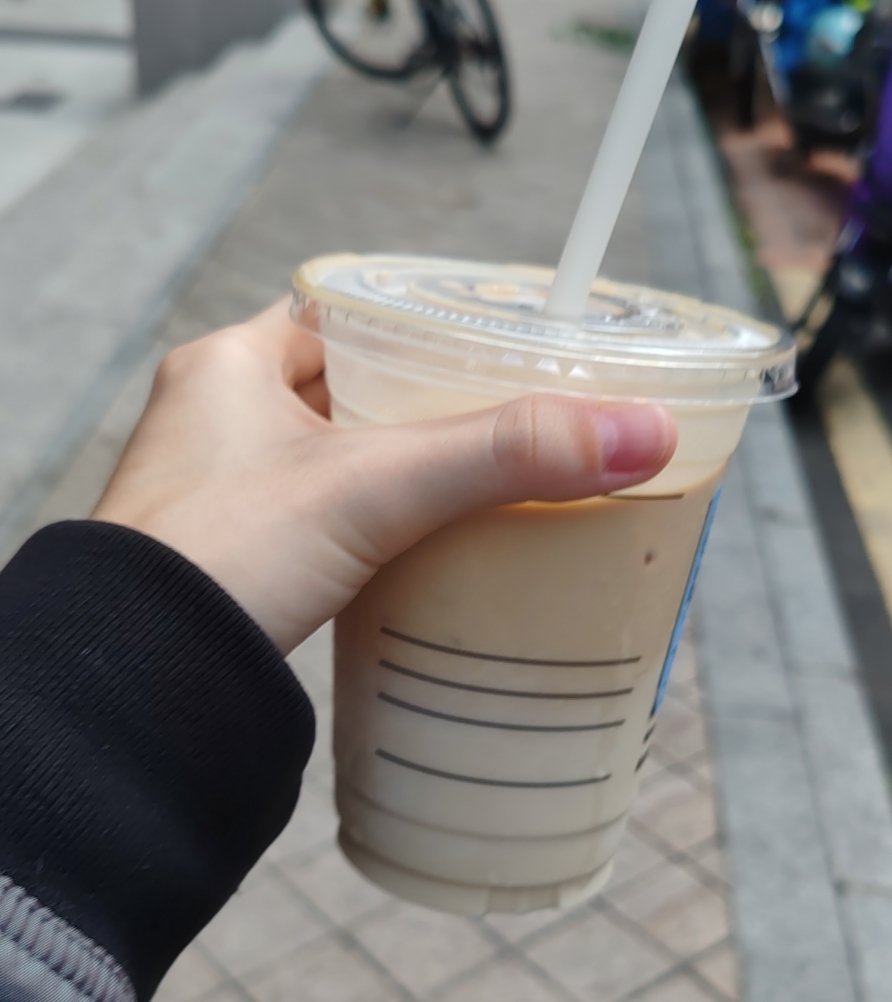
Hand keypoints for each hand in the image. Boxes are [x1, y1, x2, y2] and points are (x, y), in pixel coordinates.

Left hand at [93, 301, 676, 653]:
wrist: (136, 685)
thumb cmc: (224, 559)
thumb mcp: (378, 487)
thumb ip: (507, 454)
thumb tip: (645, 433)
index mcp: (228, 363)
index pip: (348, 316)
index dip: (426, 327)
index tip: (499, 349)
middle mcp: (213, 419)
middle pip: (354, 391)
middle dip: (432, 410)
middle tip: (514, 425)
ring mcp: (218, 496)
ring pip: (341, 464)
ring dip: (407, 476)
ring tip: (490, 488)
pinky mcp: (235, 565)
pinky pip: (327, 525)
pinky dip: (380, 532)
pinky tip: (431, 553)